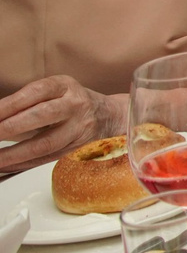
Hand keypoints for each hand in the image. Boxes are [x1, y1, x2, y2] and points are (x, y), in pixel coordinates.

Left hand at [0, 76, 123, 175]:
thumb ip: (27, 102)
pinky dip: (23, 164)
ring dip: (13, 154)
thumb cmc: (72, 102)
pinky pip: (47, 159)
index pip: (34, 93)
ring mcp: (79, 128)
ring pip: (45, 143)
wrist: (110, 116)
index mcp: (65, 86)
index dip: (7, 105)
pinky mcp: (78, 149)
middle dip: (8, 128)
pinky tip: (6, 166)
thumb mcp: (55, 91)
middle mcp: (75, 105)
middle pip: (41, 116)